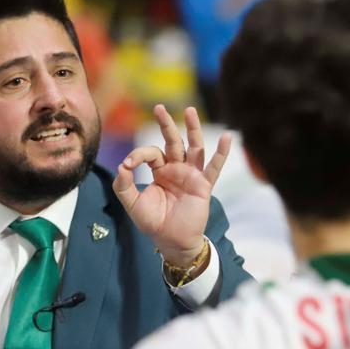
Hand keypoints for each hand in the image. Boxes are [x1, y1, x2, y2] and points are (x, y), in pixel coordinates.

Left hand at [113, 105, 231, 266]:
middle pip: (173, 141)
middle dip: (166, 124)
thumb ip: (124, 186)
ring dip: (192, 129)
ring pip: (194, 147)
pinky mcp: (203, 185)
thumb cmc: (154, 222)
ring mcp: (191, 175)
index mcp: (160, 171)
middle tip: (158, 107)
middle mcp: (177, 168)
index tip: (127, 165)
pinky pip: (214, 167)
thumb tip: (122, 166)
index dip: (138, 155)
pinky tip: (228, 138)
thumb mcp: (133, 204)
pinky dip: (221, 153)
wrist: (172, 241)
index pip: (150, 153)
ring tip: (189, 111)